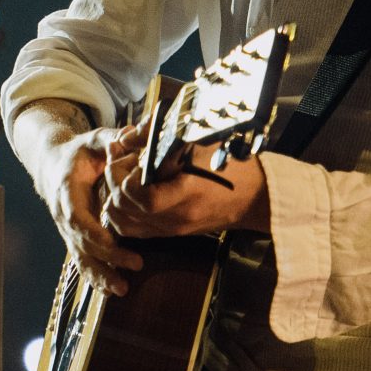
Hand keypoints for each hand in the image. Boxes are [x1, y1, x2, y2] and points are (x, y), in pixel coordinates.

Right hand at [34, 120, 147, 298]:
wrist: (52, 165)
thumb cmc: (78, 153)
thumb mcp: (94, 140)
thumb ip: (113, 138)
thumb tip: (136, 133)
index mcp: (67, 192)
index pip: (78, 218)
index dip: (96, 234)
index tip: (117, 242)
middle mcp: (64, 215)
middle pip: (81, 243)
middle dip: (107, 257)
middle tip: (136, 264)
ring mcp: (67, 230)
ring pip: (80, 258)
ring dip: (100, 275)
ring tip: (121, 290)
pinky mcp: (74, 239)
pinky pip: (82, 262)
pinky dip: (95, 277)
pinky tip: (111, 291)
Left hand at [101, 138, 268, 246]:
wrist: (257, 197)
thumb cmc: (234, 166)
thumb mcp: (202, 144)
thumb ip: (162, 138)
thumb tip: (128, 136)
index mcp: (187, 195)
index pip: (140, 196)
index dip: (126, 177)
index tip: (128, 156)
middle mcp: (175, 219)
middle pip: (124, 210)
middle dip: (113, 182)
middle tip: (119, 158)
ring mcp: (172, 229)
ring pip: (123, 223)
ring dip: (114, 198)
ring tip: (121, 175)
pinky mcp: (170, 233)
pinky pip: (133, 230)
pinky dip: (122, 212)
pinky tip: (126, 191)